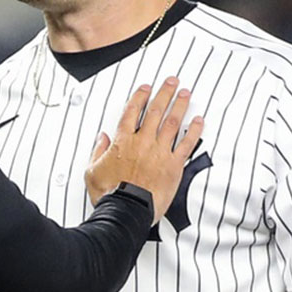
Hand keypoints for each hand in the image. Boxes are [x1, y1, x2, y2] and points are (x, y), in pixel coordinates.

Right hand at [85, 77, 202, 224]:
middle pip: (155, 111)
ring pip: (172, 123)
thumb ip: (98, 151)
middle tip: (172, 81)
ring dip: (180, 105)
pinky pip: (187, 144)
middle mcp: (143, 142)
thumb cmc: (110, 194)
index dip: (140, 96)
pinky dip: (195, 131)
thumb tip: (101, 138)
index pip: (132, 111)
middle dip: (164, 93)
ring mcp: (160, 152)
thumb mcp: (92, 171)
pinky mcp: (173, 166)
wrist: (127, 210)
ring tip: (185, 93)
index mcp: (122, 141)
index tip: (146, 87)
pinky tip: (199, 121)